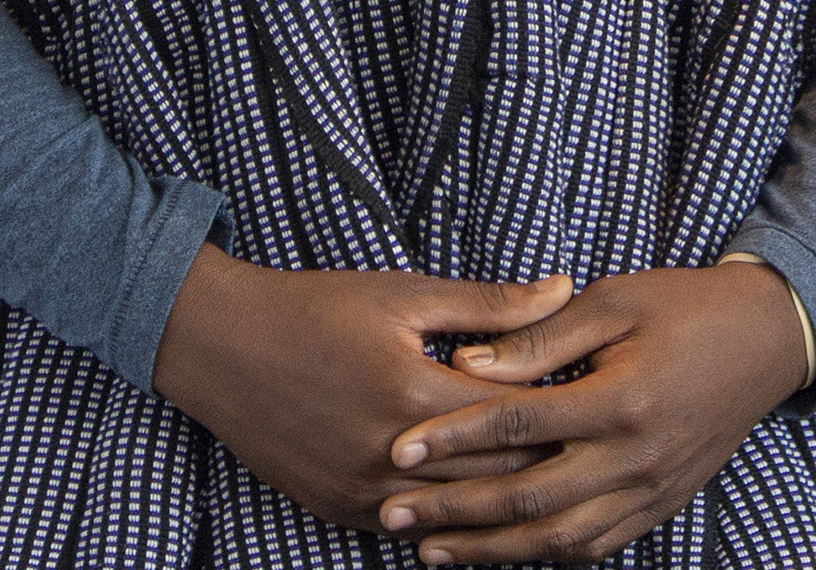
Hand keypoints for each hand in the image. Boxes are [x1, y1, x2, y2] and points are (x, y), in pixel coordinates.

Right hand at [150, 247, 575, 530]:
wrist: (219, 347)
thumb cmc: (314, 309)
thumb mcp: (404, 295)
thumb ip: (490, 305)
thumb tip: (563, 289)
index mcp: (414, 394)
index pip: (516, 419)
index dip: (562, 408)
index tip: (596, 395)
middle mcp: (391, 455)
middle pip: (497, 474)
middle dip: (543, 457)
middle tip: (587, 441)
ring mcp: (362, 493)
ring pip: (458, 511)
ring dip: (501, 495)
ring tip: (545, 475)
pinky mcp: (339, 510)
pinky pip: (412, 527)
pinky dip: (449, 513)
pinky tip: (480, 500)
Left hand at [374, 261, 808, 562]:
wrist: (767, 340)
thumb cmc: (684, 307)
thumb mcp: (613, 301)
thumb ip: (540, 338)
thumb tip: (468, 366)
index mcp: (620, 400)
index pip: (519, 425)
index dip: (454, 439)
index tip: (399, 448)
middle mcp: (636, 458)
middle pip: (530, 499)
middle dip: (455, 512)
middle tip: (393, 515)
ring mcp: (652, 491)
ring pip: (559, 540)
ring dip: (491, 551)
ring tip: (431, 553)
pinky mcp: (661, 505)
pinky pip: (596, 546)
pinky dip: (545, 557)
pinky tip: (502, 554)